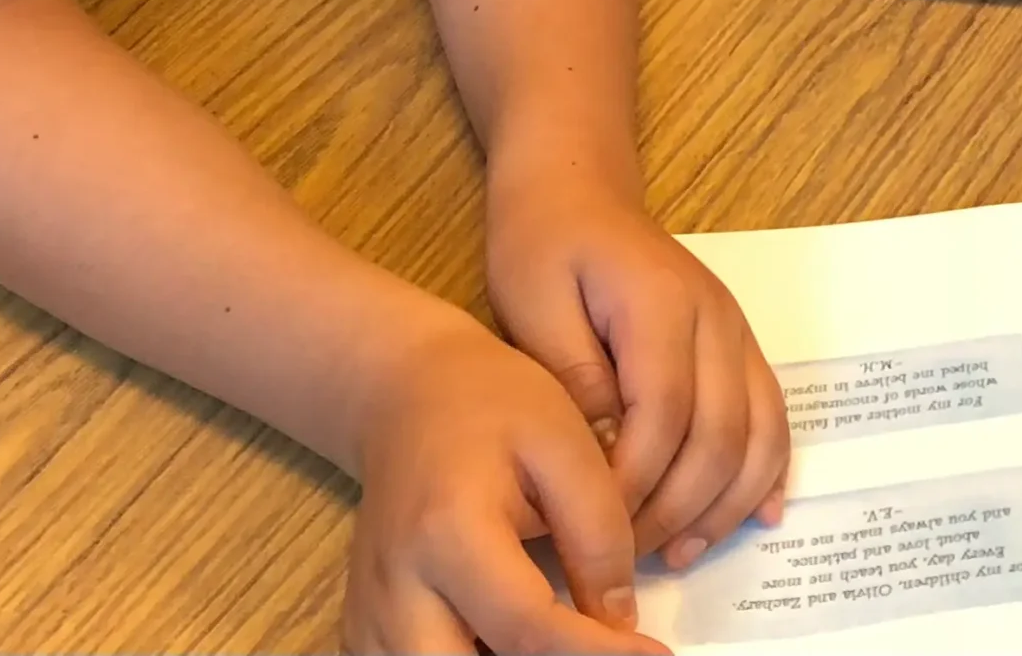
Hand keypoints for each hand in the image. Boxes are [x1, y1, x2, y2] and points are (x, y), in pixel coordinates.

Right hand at [344, 313, 667, 655]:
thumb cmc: (492, 404)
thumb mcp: (564, 441)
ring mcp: (370, 614)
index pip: (528, 630)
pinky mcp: (367, 628)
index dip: (600, 655)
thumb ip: (598, 532)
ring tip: (560, 640)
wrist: (407, 392)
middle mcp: (395, 588)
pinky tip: (510, 644)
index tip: (654, 655)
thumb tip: (619, 623)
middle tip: (597, 651)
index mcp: (448, 532)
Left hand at [488, 168, 789, 568]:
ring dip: (725, 505)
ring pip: (759, 434)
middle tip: (627, 557)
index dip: (635, 483)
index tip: (595, 527)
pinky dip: (765, 473)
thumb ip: (571, 376)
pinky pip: (772, 416)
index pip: (664, 414)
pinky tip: (754, 520)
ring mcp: (735, 330)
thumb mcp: (529, 301)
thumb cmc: (544, 243)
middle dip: (677, 509)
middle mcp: (715, 317)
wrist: (577, 190)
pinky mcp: (738, 344)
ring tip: (679, 554)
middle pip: (719, 435)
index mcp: (662, 303)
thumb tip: (607, 452)